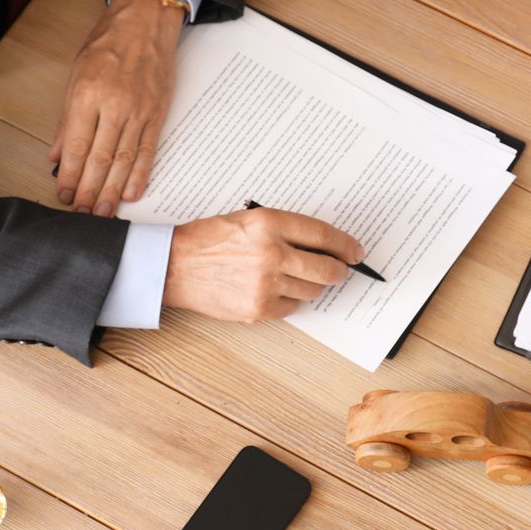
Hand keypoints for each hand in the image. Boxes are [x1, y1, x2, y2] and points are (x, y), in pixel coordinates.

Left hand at [50, 0, 184, 215]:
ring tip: (104, 212)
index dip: (70, 177)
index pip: (77, 147)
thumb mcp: (76, 76)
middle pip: (100, 160)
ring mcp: (138, 111)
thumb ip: (67, 120)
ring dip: (113, 191)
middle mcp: (114, 106)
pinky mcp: (157, 113)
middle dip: (89, 191)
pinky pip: (148, 150)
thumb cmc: (107, 44)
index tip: (64, 196)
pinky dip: (139, 174)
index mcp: (87, 96)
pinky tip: (131, 192)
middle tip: (82, 214)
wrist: (144, 23)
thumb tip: (57, 155)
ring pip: (123, 160)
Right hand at [164, 208, 365, 323]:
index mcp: (270, 223)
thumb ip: (286, 230)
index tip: (355, 252)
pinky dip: (288, 301)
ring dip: (310, 286)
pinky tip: (272, 290)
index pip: (324, 236)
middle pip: (327, 269)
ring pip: (312, 291)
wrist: (175, 266)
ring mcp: (265, 283)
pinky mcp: (258, 309)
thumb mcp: (250, 220)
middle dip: (339, 271)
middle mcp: (271, 252)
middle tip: (339, 271)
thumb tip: (325, 246)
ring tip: (292, 278)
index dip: (346, 245)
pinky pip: (292, 308)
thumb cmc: (211, 240)